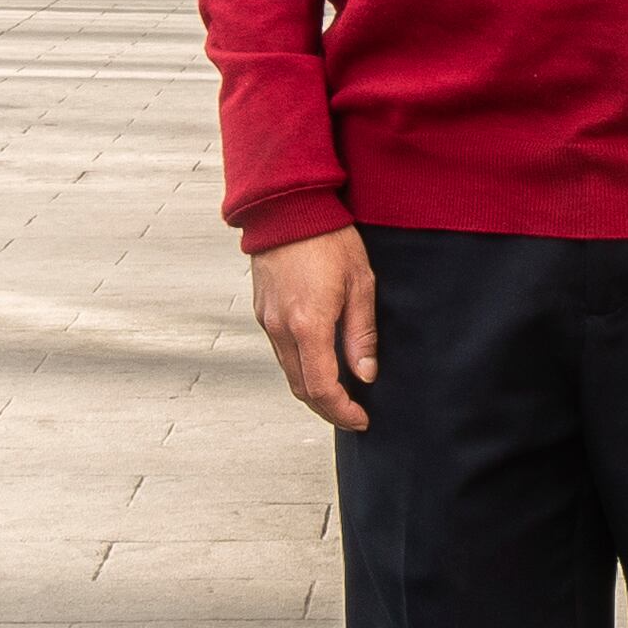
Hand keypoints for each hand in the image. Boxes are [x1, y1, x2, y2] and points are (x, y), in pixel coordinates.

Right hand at [249, 225, 378, 430]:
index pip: (322, 388)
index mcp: (308, 325)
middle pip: (301, 388)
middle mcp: (281, 329)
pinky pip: (280, 351)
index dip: (342, 412)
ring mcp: (266, 321)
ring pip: (288, 372)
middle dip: (327, 408)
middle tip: (352, 414)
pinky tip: (320, 362)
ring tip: (340, 393)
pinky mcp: (261, 311)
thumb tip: (365, 375)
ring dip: (312, 389)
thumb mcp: (360, 284)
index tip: (361, 419)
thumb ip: (361, 334)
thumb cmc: (329, 239)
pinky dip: (300, 367)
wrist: (288, 208)